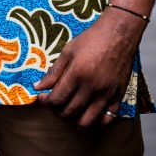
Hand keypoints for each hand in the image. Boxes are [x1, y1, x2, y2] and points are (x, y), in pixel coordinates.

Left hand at [32, 11, 143, 126]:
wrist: (118, 34)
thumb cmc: (91, 39)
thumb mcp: (68, 51)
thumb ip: (53, 71)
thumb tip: (37, 87)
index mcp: (77, 74)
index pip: (57, 99)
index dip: (46, 102)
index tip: (43, 97)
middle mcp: (92, 88)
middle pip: (69, 112)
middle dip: (57, 111)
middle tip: (55, 102)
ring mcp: (106, 95)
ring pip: (86, 122)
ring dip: (74, 119)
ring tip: (70, 109)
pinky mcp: (118, 97)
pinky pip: (106, 120)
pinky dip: (95, 121)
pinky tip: (88, 111)